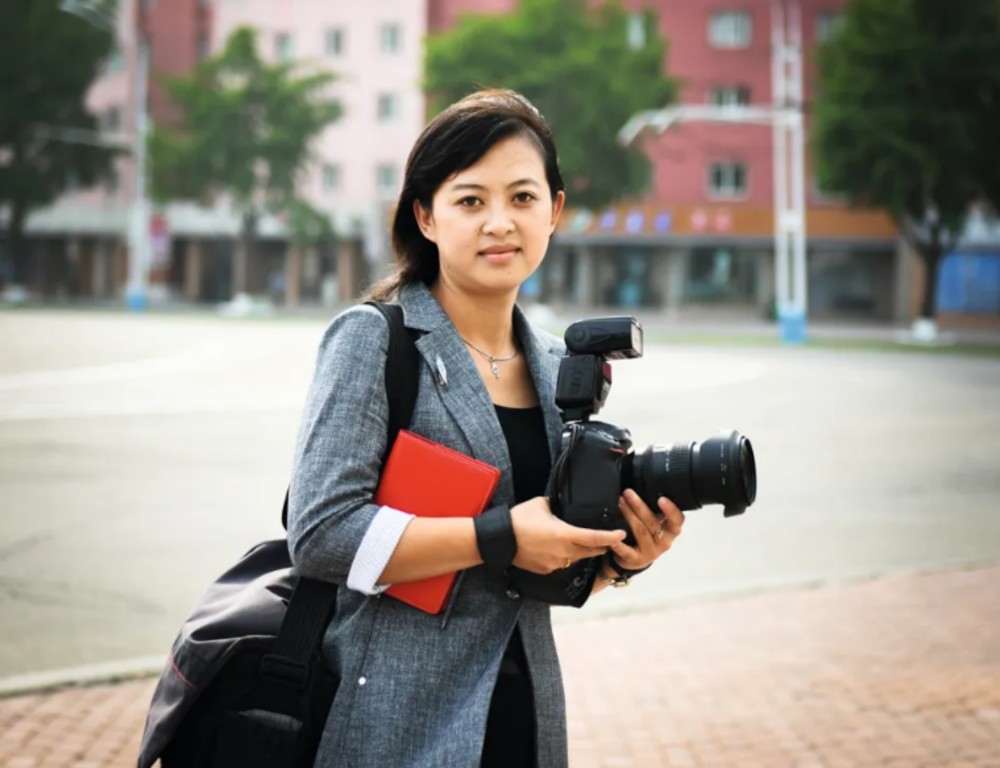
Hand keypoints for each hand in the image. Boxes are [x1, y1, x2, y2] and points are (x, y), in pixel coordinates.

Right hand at [510, 496, 625, 574]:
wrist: (500, 540)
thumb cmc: (520, 520)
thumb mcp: (541, 504)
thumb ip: (556, 504)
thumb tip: (562, 502)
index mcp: (565, 534)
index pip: (595, 537)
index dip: (611, 537)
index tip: (622, 535)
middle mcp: (564, 552)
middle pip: (590, 551)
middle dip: (600, 546)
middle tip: (608, 540)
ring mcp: (555, 563)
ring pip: (576, 558)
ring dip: (581, 551)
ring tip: (579, 541)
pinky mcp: (546, 570)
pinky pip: (561, 563)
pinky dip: (564, 556)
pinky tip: (556, 548)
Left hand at [608, 489, 684, 572]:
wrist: (635, 560)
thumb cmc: (646, 535)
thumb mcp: (655, 522)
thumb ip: (655, 509)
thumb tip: (644, 483)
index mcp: (671, 531)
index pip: (677, 521)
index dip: (671, 510)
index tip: (661, 498)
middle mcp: (664, 542)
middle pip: (653, 523)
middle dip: (639, 506)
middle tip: (628, 492)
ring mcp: (650, 552)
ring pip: (640, 531)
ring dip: (629, 515)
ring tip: (619, 502)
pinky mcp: (636, 560)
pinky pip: (626, 550)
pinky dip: (618, 541)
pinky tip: (611, 533)